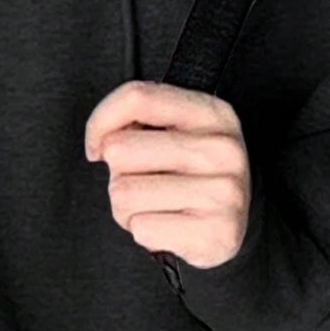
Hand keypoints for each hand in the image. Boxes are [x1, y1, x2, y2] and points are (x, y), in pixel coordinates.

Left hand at [84, 80, 251, 268]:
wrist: (233, 228)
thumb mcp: (176, 135)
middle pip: (120, 150)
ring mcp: (223, 192)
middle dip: (118, 174)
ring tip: (155, 208)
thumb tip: (101, 141)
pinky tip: (167, 228)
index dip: (100, 122)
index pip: (137, 97)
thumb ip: (139, 122)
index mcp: (212, 114)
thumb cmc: (192, 179)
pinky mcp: (216, 232)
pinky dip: (144, 233)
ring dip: (127, 208)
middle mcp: (222, 149)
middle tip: (144, 185)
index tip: (96, 146)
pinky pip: (142, 228)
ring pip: (124, 193)